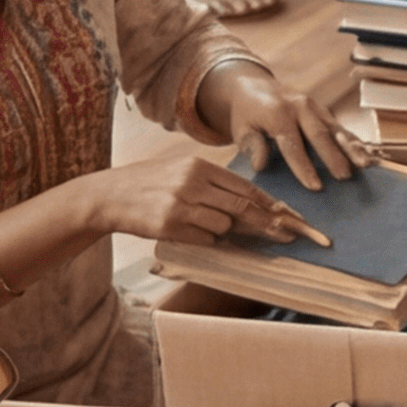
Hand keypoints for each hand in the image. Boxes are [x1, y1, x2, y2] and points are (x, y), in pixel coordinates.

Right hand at [68, 145, 324, 249]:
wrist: (109, 195)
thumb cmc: (151, 185)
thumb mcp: (183, 173)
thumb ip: (215, 185)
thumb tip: (254, 204)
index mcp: (201, 166)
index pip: (248, 188)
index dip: (274, 206)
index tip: (296, 219)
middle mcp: (193, 182)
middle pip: (244, 207)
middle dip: (272, 225)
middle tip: (296, 237)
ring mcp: (181, 203)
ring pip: (224, 225)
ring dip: (223, 232)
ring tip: (199, 223)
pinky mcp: (169, 224)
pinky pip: (203, 238)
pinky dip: (203, 240)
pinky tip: (185, 231)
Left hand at [207, 63, 368, 196]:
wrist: (255, 86)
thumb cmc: (246, 114)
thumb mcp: (240, 128)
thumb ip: (250, 145)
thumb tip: (260, 165)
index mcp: (277, 112)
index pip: (292, 143)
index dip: (303, 166)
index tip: (314, 186)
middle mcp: (300, 107)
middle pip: (320, 134)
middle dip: (334, 156)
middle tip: (344, 176)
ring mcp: (316, 108)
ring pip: (336, 128)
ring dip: (352, 147)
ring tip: (364, 164)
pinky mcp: (324, 112)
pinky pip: (341, 128)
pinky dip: (355, 142)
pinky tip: (367, 156)